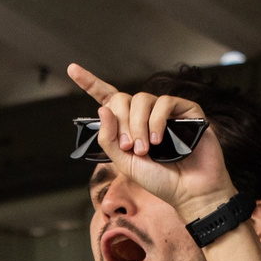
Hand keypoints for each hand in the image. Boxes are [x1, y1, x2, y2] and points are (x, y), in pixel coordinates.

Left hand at [65, 66, 235, 219]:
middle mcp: (146, 114)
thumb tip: (103, 108)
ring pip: (143, 99)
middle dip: (122, 123)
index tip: (72, 69)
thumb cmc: (160, 180)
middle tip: (130, 147)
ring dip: (138, 125)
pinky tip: (158, 140)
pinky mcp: (187, 110)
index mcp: (129, 125)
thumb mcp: (125, 163)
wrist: (189, 191)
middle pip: (123, 99)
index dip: (90, 82)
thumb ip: (109, 138)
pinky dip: (156, 121)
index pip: (108, 98)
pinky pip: (165, 102)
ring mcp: (167, 111)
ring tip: (146, 149)